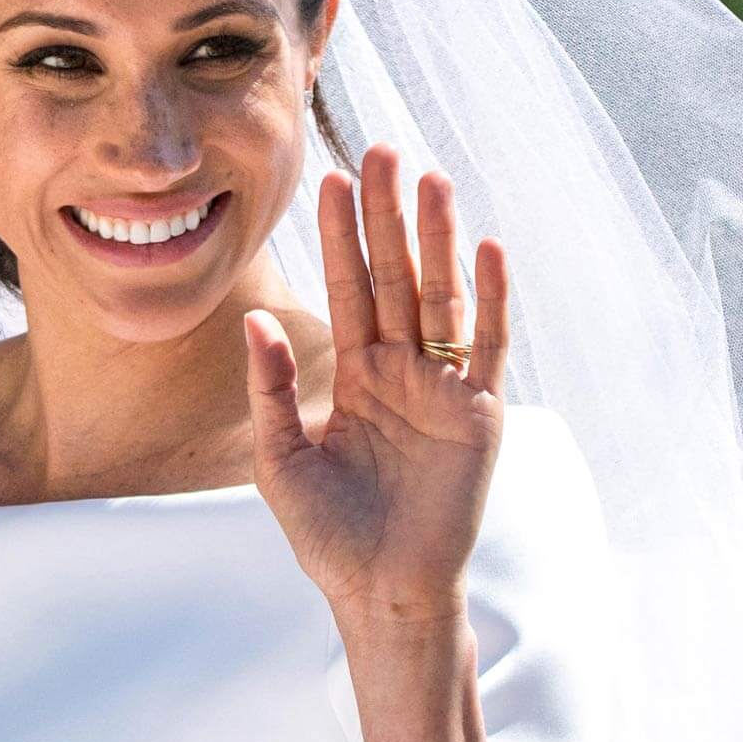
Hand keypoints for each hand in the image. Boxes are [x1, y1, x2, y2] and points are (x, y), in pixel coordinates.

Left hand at [244, 145, 507, 631]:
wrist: (378, 591)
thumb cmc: (328, 532)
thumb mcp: (281, 456)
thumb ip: (270, 389)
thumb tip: (254, 320)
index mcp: (355, 373)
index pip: (347, 287)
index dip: (340, 235)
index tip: (329, 179)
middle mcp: (401, 369)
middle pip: (394, 275)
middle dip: (386, 215)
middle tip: (379, 150)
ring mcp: (442, 387)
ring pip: (439, 296)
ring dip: (437, 238)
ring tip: (430, 178)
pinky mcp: (478, 414)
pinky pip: (485, 346)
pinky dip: (488, 298)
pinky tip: (486, 248)